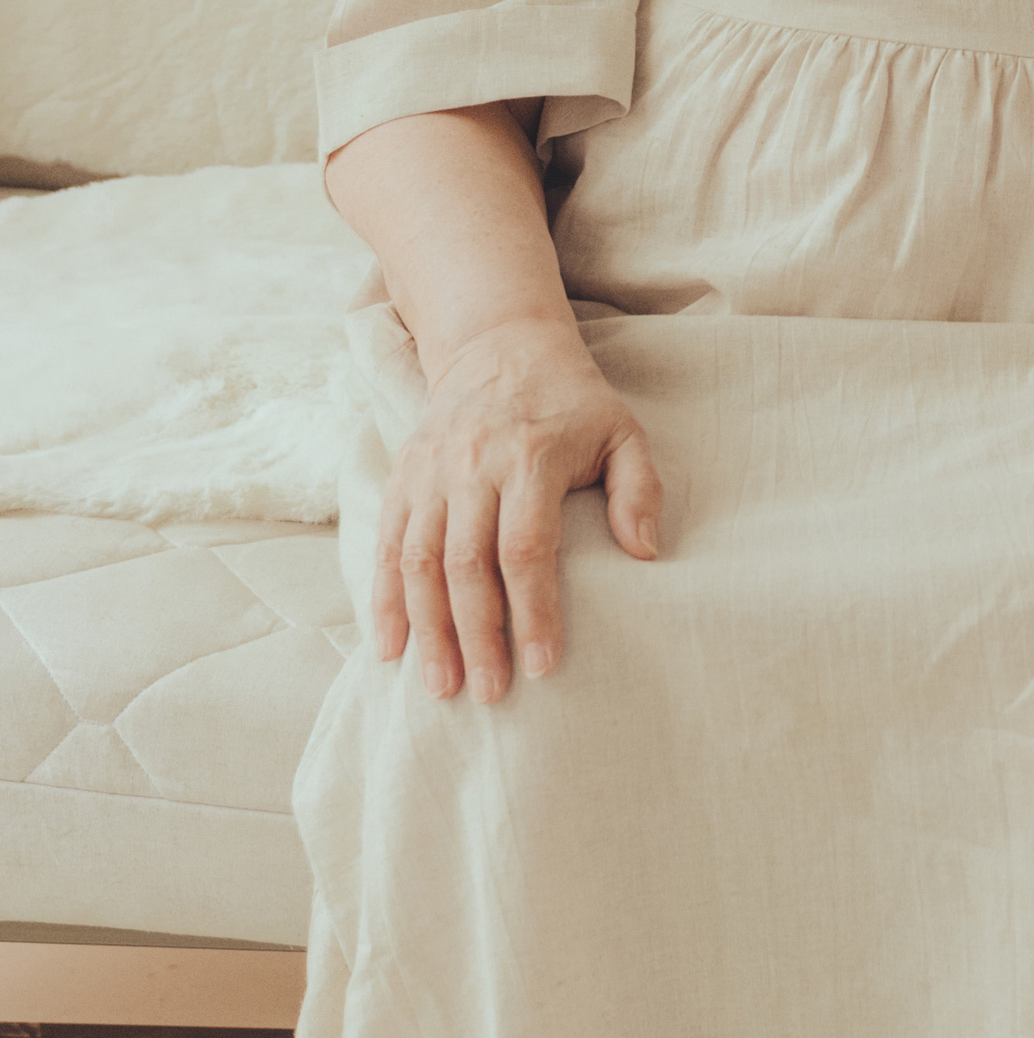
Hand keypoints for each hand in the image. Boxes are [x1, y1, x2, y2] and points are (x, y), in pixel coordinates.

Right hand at [372, 317, 660, 702]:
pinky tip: (389, 648)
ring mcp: (431, 472)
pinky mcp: (403, 477)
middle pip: (467, 564)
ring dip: (427, 630)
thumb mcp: (621, 431)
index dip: (532, 611)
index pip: (526, 548)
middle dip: (476, 636)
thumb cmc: (571, 400)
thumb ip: (639, 489)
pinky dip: (383, 599)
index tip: (542, 665)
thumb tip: (646, 554)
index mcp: (530, 456)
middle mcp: (473, 465)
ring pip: (419, 561)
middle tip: (490, 694)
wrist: (500, 344)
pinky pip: (386, 545)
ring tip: (442, 686)